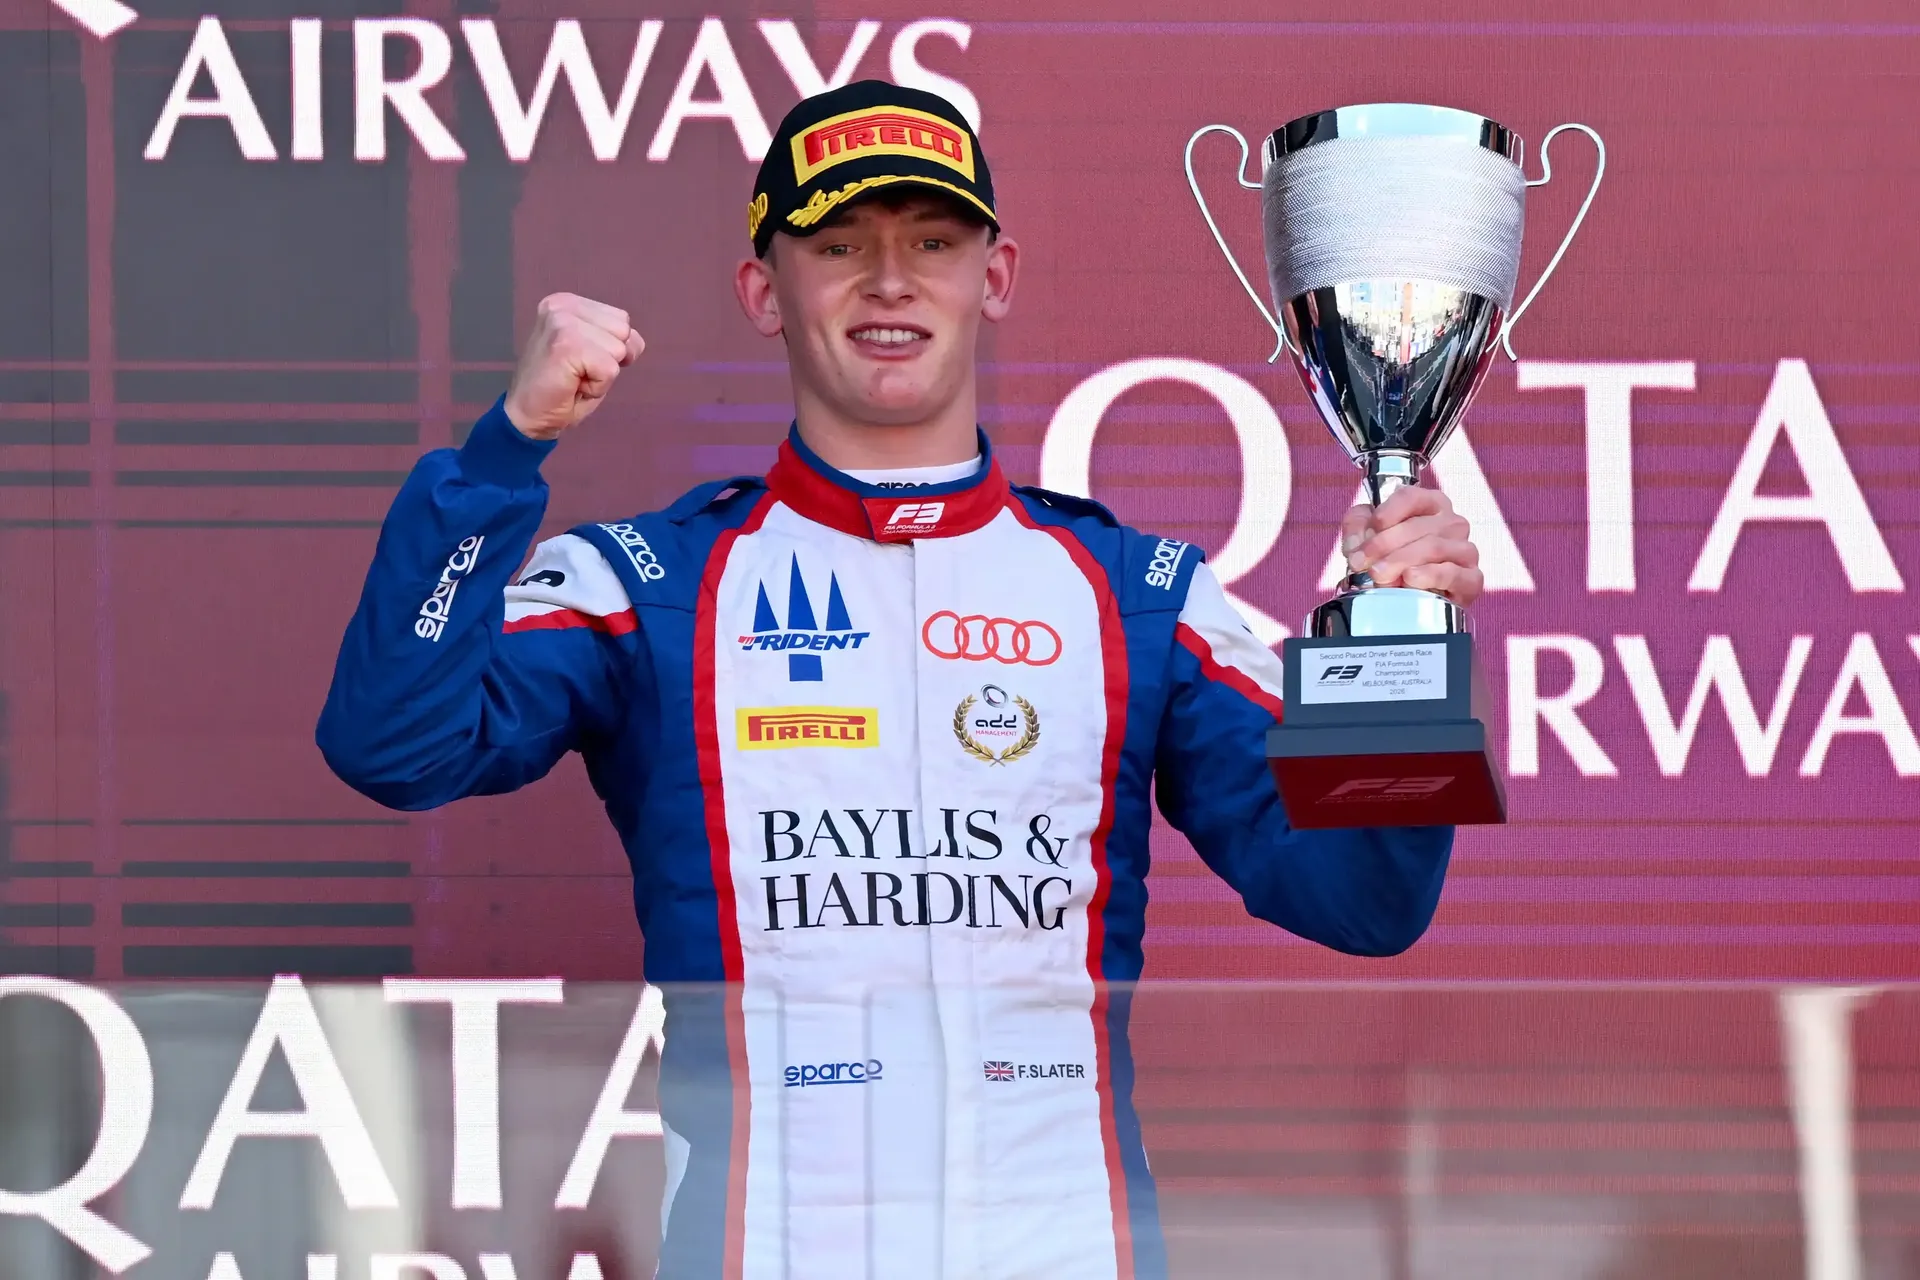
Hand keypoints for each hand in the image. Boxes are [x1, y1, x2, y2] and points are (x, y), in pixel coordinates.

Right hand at [502, 293, 645, 440]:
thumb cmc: (563, 388)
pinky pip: (610, 369)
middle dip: (609, 359)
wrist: (528, 416)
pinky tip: (572, 385)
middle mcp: (562, 306)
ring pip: (618, 349)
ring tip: (574, 377)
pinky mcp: (566, 345)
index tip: (581, 361)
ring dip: (603, 373)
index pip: (622, 319)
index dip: (612, 349)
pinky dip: (598, 386)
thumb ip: (615, 338)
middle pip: (624, 331)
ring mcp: (562, 322)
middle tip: (577, 371)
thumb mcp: (595, 353)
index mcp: (568, 303)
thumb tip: (633, 341)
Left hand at [1340, 486, 1482, 607]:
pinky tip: (1410, 579)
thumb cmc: (1390, 559)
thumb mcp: (1366, 535)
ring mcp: (1465, 550)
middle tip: (1361, 563)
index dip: (1387, 512)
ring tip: (1378, 575)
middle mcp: (1452, 523)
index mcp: (1431, 503)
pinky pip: (1453, 573)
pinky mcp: (1471, 579)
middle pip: (1418, 526)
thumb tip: (1358, 542)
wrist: (1410, 601)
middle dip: (1384, 545)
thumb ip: (1357, 526)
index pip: (1410, 496)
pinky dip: (1429, 576)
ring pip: (1433, 547)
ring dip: (1401, 561)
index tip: (1370, 529)